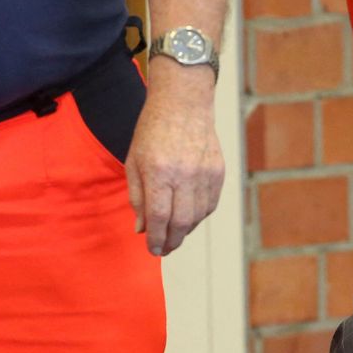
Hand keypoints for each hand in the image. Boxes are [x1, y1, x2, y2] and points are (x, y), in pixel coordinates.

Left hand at [127, 66, 224, 255]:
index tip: (152, 250)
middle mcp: (184, 174)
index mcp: (159, 171)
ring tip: (175, 234)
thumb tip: (141, 228)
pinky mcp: (218, 171)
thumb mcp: (134, 161)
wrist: (184, 102)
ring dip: (185, 230)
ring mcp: (205, 173)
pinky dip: (199, 216)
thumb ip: (137, 196)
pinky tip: (189, 217)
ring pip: (198, 216)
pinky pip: (210, 204)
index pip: (158, 217)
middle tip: (164, 249)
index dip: (155, 238)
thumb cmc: (153, 130)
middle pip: (181, 222)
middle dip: (172, 241)